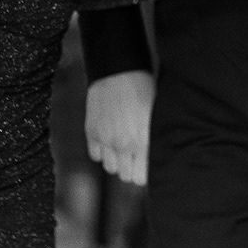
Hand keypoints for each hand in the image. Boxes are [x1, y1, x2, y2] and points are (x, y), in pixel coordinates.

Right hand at [84, 70, 154, 185]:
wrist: (119, 70)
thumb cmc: (144, 89)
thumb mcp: (155, 115)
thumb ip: (153, 141)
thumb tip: (155, 159)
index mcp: (143, 141)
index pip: (141, 177)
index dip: (145, 173)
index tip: (147, 167)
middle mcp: (123, 144)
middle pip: (126, 176)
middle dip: (132, 169)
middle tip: (136, 158)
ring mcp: (105, 139)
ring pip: (110, 167)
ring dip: (117, 161)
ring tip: (123, 147)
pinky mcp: (91, 132)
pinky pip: (96, 155)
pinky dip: (102, 151)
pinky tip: (109, 139)